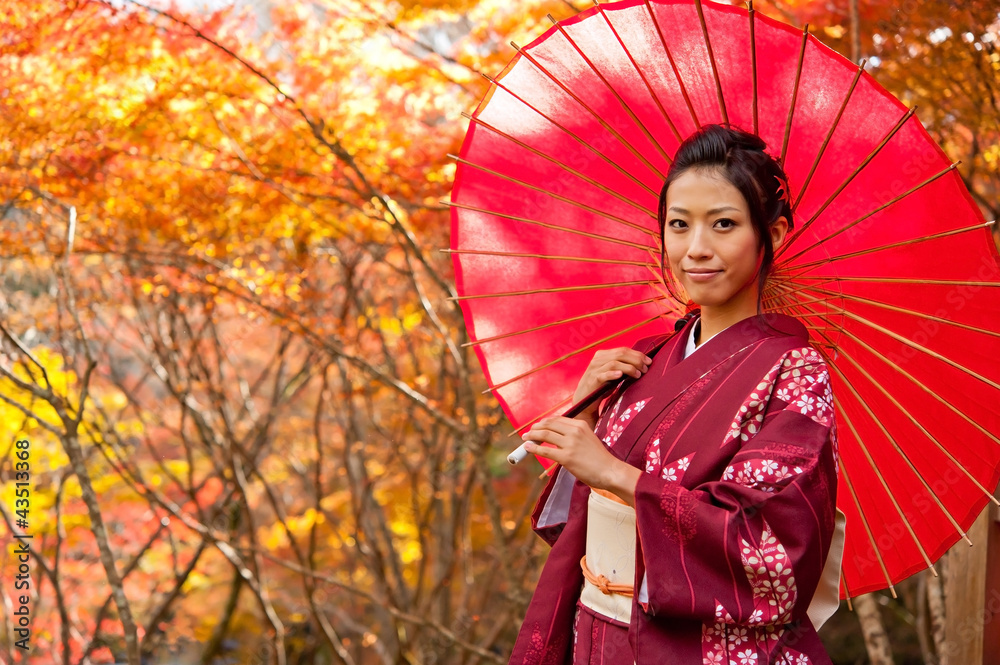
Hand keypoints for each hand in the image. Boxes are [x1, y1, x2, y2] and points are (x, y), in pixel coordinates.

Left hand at [522, 417, 640, 504]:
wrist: (610, 471)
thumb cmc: (600, 458)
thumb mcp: (588, 439)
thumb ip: (574, 435)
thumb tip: (556, 436)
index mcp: (580, 425)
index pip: (557, 419)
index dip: (544, 422)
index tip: (537, 426)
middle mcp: (574, 431)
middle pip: (549, 425)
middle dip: (536, 428)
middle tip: (528, 433)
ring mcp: (570, 444)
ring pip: (545, 435)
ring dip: (532, 436)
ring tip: (525, 439)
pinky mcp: (566, 457)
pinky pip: (545, 450)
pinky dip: (534, 448)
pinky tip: (528, 448)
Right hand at [572, 347, 651, 424]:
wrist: (585, 400)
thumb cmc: (602, 386)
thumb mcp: (612, 373)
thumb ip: (623, 366)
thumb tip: (643, 363)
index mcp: (603, 355)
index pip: (623, 350)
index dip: (638, 354)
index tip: (649, 361)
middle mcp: (597, 359)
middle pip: (620, 354)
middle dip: (636, 360)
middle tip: (645, 369)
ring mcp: (594, 369)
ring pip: (614, 363)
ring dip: (629, 368)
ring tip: (638, 374)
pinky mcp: (592, 380)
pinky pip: (603, 375)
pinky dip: (612, 374)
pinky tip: (620, 375)